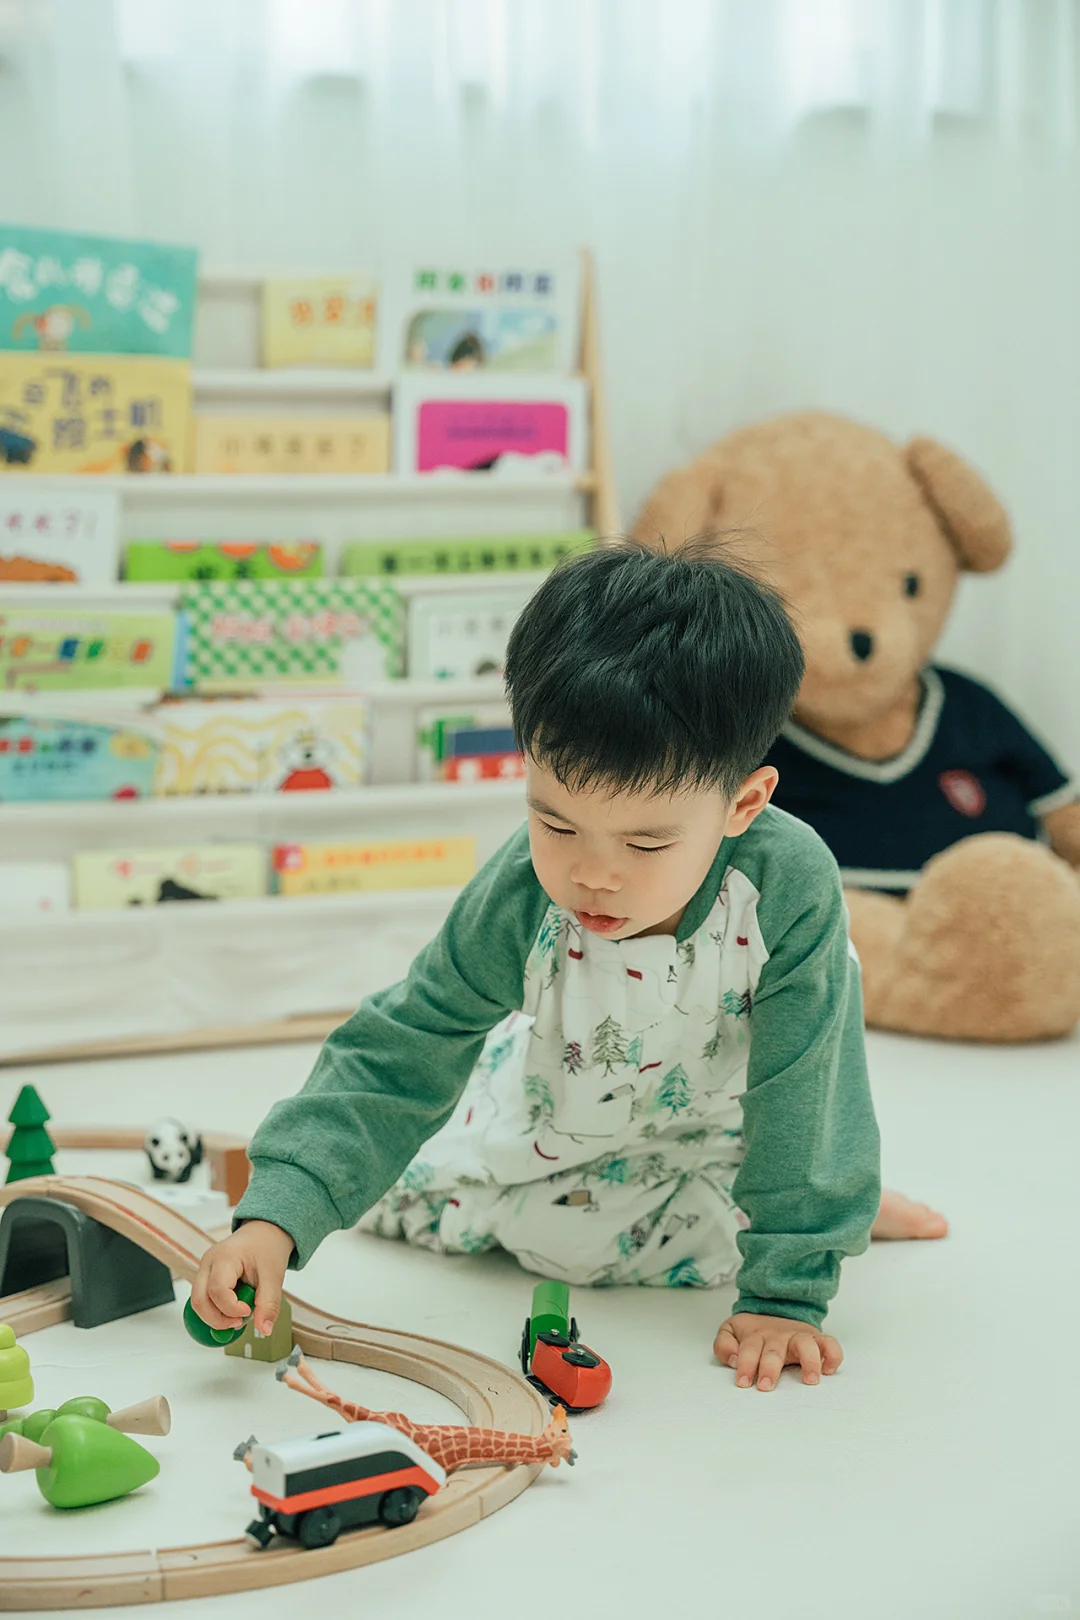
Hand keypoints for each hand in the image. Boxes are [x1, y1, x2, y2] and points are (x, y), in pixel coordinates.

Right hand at [190, 1220, 294, 1337]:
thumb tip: (264, 1330)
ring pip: (198, 1302)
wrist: (264, 1233)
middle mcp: (208, 1262)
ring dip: (216, 1316)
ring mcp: (204, 1269)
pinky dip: (216, 1309)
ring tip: (239, 1314)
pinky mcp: (206, 1276)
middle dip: (217, 1319)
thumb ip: (269, 1304)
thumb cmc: (268, 1248)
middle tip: (239, 1323)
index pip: (217, 1290)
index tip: (249, 1311)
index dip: (231, 1308)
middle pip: (199, 1300)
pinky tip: (233, 1309)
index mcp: (225, 1256)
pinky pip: (204, 1299)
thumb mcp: (274, 1275)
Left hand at [713, 1312, 842, 1391]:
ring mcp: (798, 1337)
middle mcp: (778, 1336)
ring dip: (809, 1361)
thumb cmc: (753, 1332)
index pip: (748, 1349)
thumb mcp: (731, 1331)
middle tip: (765, 1385)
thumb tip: (734, 1359)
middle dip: (769, 1368)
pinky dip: (833, 1355)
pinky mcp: (816, 1339)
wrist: (775, 1308)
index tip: (742, 1383)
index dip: (744, 1365)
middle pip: (774, 1350)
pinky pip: (830, 1344)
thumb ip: (723, 1345)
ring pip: (806, 1344)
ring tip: (810, 1380)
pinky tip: (828, 1370)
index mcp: (756, 1335)